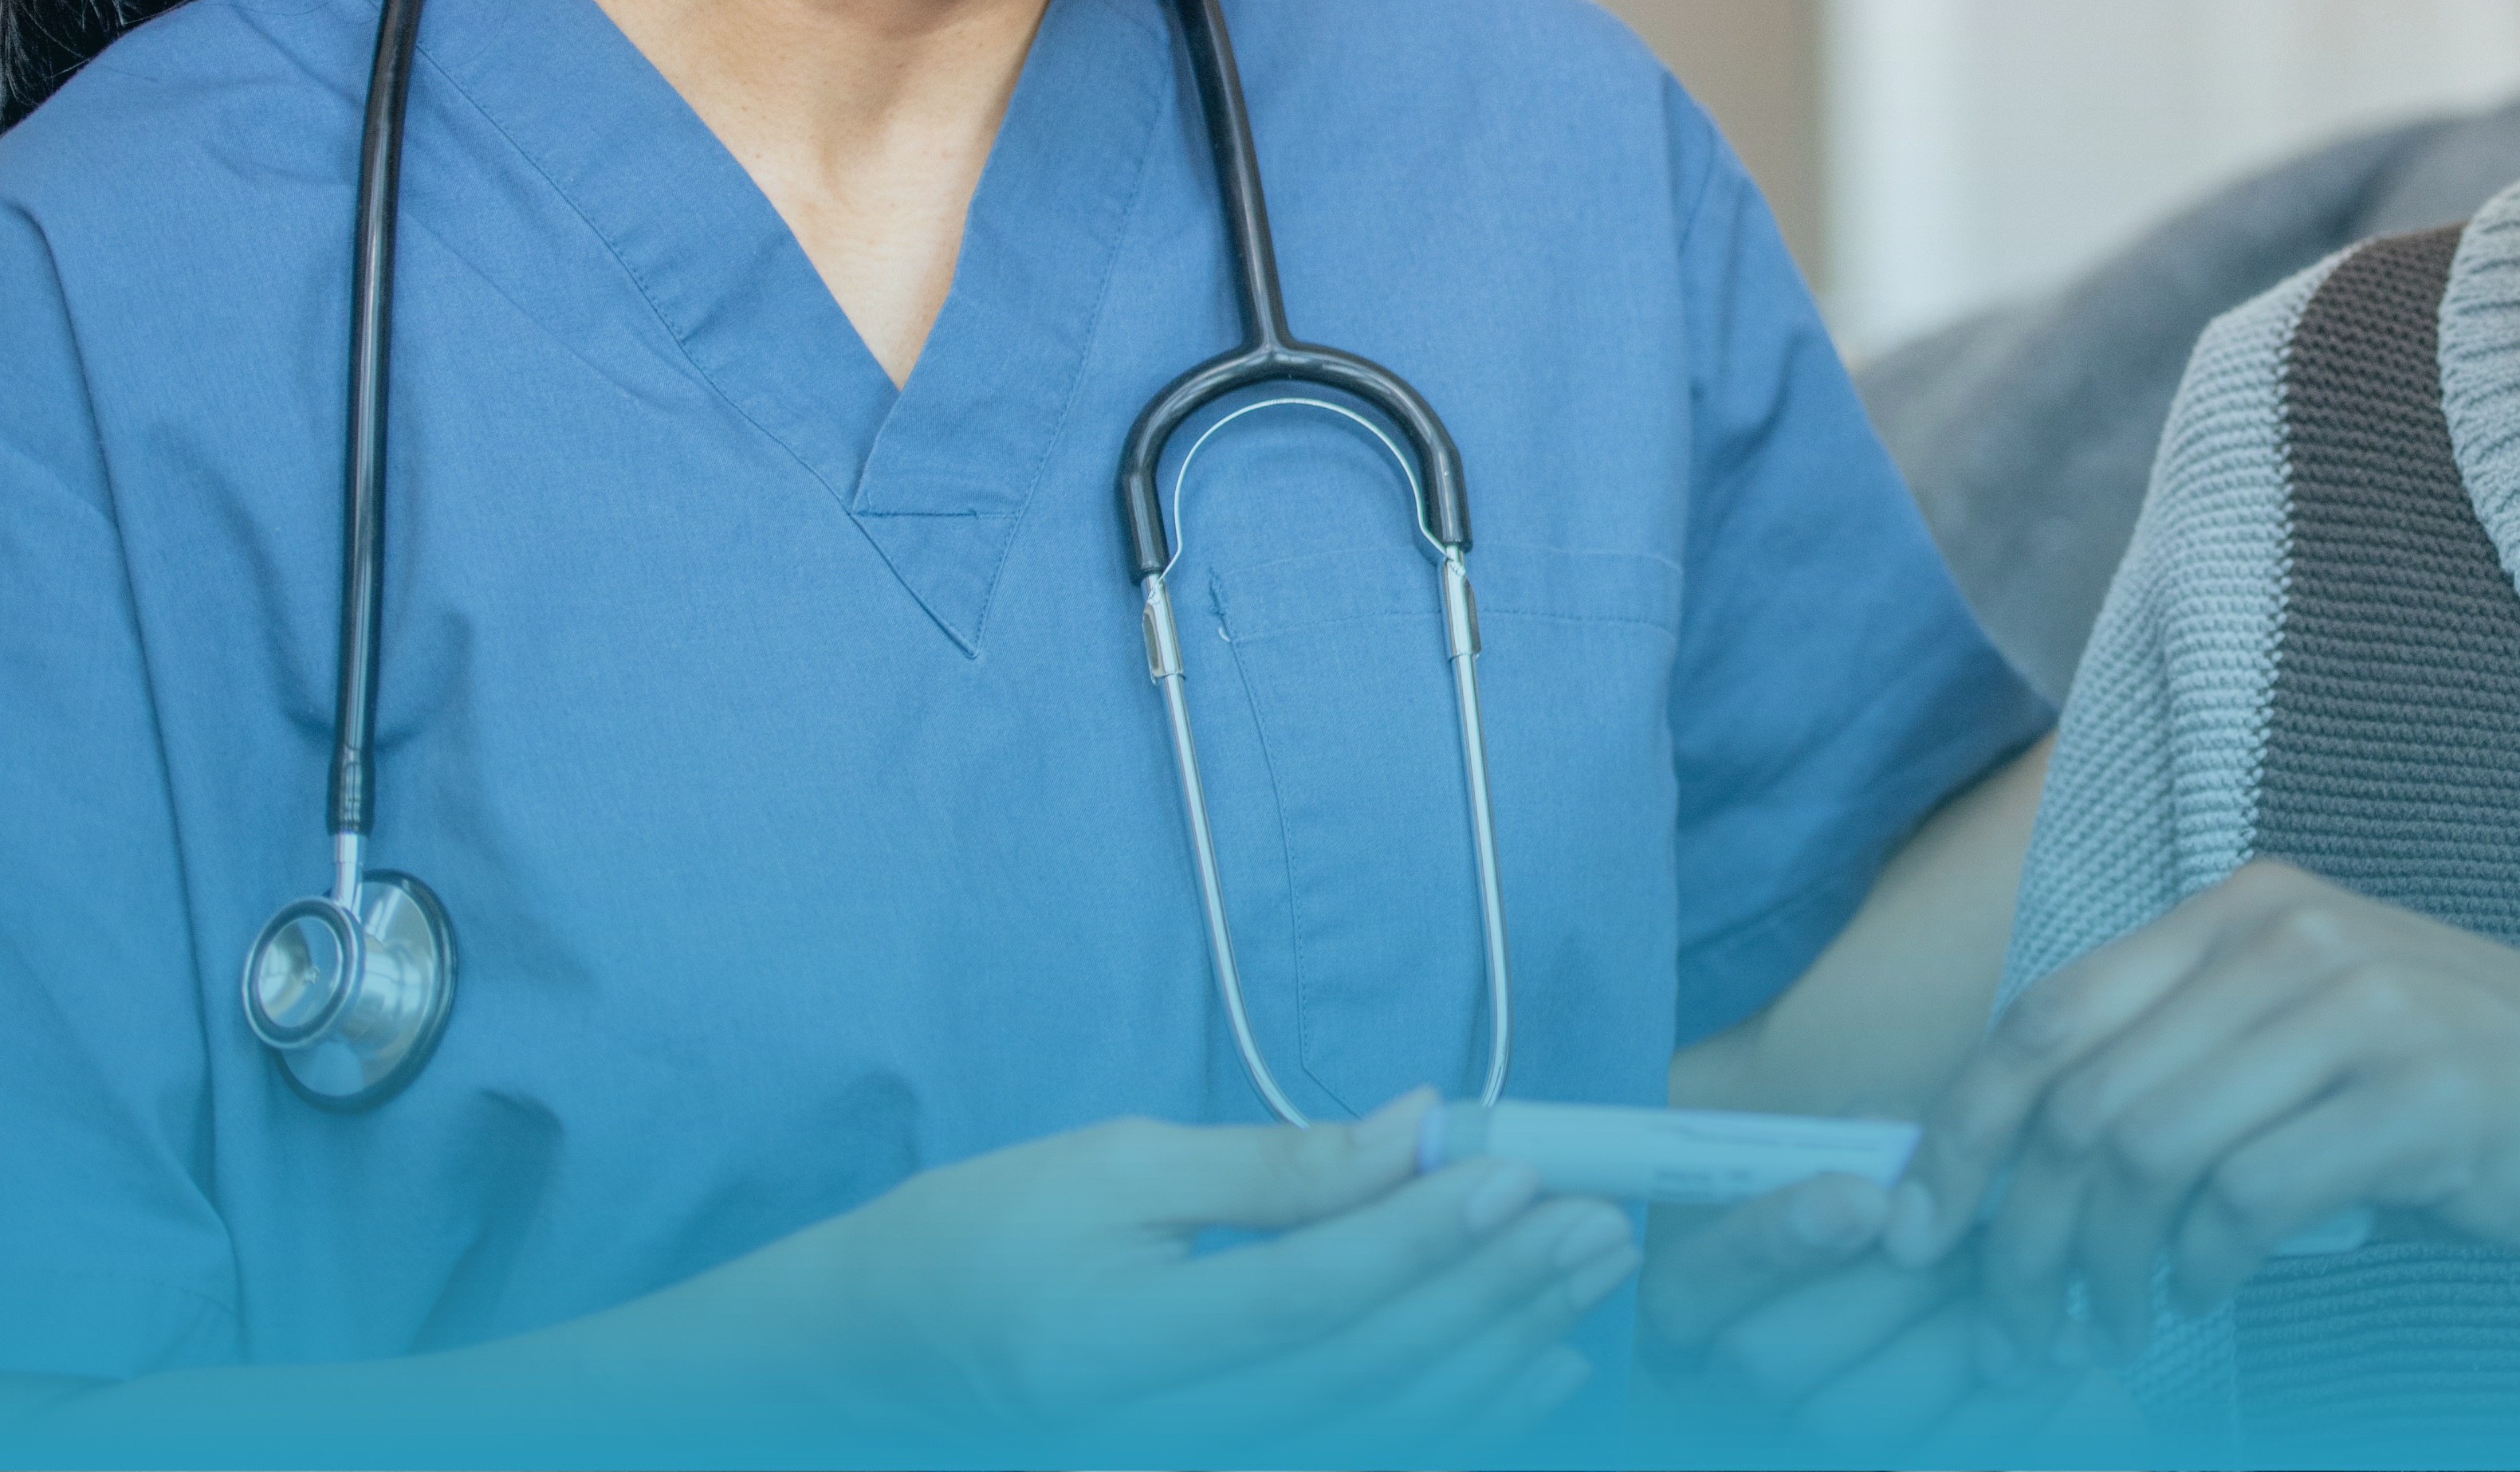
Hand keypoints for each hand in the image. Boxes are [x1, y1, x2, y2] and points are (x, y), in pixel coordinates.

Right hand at [709, 1088, 1635, 1463]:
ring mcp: (1191, 1469)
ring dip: (1501, 1355)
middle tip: (1596, 1221)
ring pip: (1378, 1433)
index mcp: (1117, 1342)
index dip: (1422, 1237)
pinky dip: (1459, 1424)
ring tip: (1587, 1277)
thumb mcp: (1114, 1166)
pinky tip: (1536, 1372)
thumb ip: (1271, 1166)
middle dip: (1492, 1294)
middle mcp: (1158, 1436)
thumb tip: (1414, 1128)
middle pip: (1362, 1372)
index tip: (1519, 1169)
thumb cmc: (982, 1238)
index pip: (1307, 1296)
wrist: (875, 1364)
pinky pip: (1358, 1461)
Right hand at [1633, 1174, 2080, 1465]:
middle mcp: (1722, 1399)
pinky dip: (2013, 1402)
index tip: (1865, 1196)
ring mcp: (1799, 1451)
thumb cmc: (1900, 1236)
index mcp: (1692, 1313)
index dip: (1769, 1240)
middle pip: (1765, 1360)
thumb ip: (1865, 1143)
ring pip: (1856, 1418)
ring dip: (1952, 1334)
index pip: (1687, 1286)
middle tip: (1969, 1231)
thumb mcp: (1863, 1173)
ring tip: (2020, 1275)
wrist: (1960, 1328)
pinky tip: (2066, 1345)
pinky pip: (1945, 1456)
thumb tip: (1894, 1134)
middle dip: (1881, 1287)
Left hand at [1880, 862, 2519, 1417]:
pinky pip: (2250, 1195)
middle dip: (2025, 1231)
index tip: (1925, 1227)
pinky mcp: (2421, 1096)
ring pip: (2147, 1147)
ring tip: (2114, 1330)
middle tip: (2021, 1324)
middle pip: (2083, 1092)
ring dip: (2108, 1269)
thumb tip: (2029, 1163)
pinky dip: (2203, 1271)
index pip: (2049, 1013)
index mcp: (2246, 909)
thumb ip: (2187, 1066)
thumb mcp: (2312, 1042)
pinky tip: (2206, 1302)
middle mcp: (2290, 935)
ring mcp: (2360, 1006)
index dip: (1966, 1129)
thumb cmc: (2473, 1100)